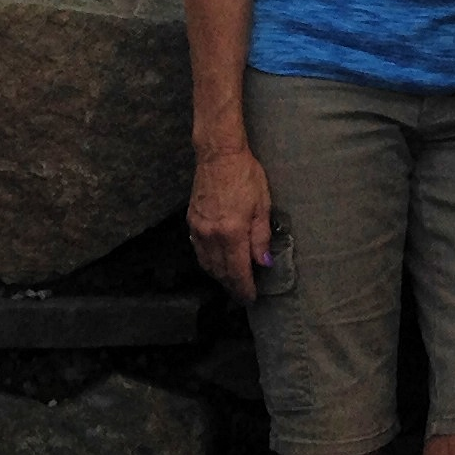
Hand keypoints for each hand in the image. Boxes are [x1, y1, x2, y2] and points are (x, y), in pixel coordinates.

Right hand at [188, 146, 273, 301]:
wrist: (219, 156)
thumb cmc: (246, 176)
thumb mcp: (262, 206)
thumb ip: (261, 238)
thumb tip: (263, 264)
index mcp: (231, 233)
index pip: (237, 271)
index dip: (244, 288)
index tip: (251, 298)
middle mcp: (211, 236)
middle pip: (220, 271)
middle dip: (232, 286)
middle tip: (242, 294)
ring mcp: (198, 229)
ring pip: (207, 264)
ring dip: (219, 276)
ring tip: (231, 282)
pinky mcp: (191, 222)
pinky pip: (198, 250)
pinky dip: (208, 261)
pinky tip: (216, 262)